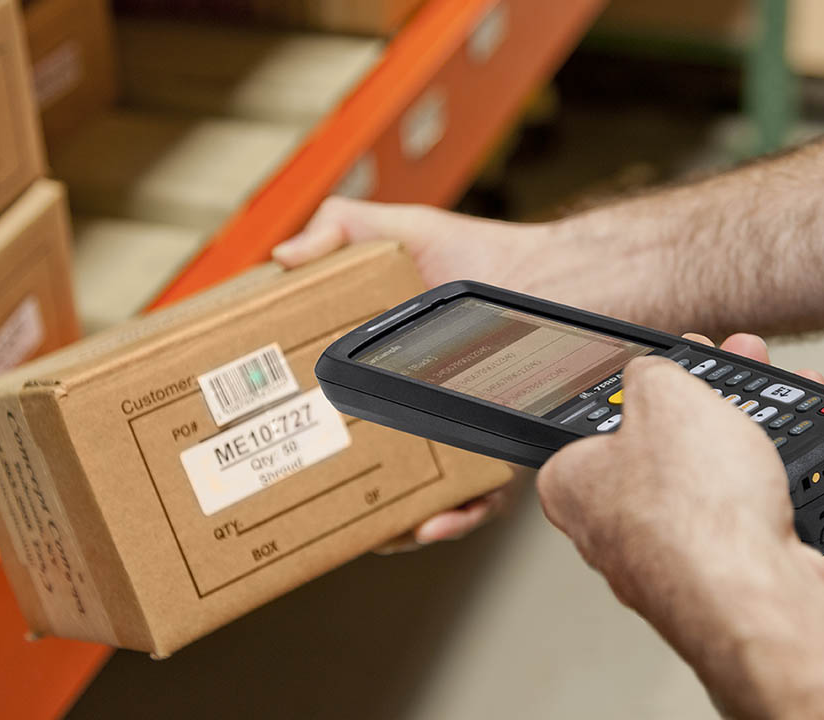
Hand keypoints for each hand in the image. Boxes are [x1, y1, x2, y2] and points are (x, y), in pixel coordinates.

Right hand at [274, 199, 556, 549]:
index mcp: (377, 368)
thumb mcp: (399, 231)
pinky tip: (438, 520)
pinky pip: (477, 497)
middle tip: (313, 504)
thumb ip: (340, 229)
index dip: (300, 436)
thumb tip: (283, 258)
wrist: (551, 275)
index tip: (271, 447)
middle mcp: (412, 407)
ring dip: (394, 523)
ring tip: (380, 530)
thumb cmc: (480, 254)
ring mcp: (454, 433)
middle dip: (337, 496)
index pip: (327, 411)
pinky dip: (458, 516)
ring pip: (417, 496)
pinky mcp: (496, 447)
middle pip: (364, 466)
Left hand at [537, 333, 823, 717]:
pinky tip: (802, 451)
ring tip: (789, 392)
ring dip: (750, 429)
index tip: (675, 365)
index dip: (640, 385)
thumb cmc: (695, 512)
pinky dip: (773, 475)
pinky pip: (745, 511)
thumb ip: (652, 373)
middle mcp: (613, 528)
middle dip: (708, 399)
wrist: (758, 596)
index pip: (595, 422)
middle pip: (661, 443)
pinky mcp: (723, 575)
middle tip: (740, 366)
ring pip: (709, 474)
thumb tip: (655, 373)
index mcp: (574, 486)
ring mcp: (669, 557)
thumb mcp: (663, 394)